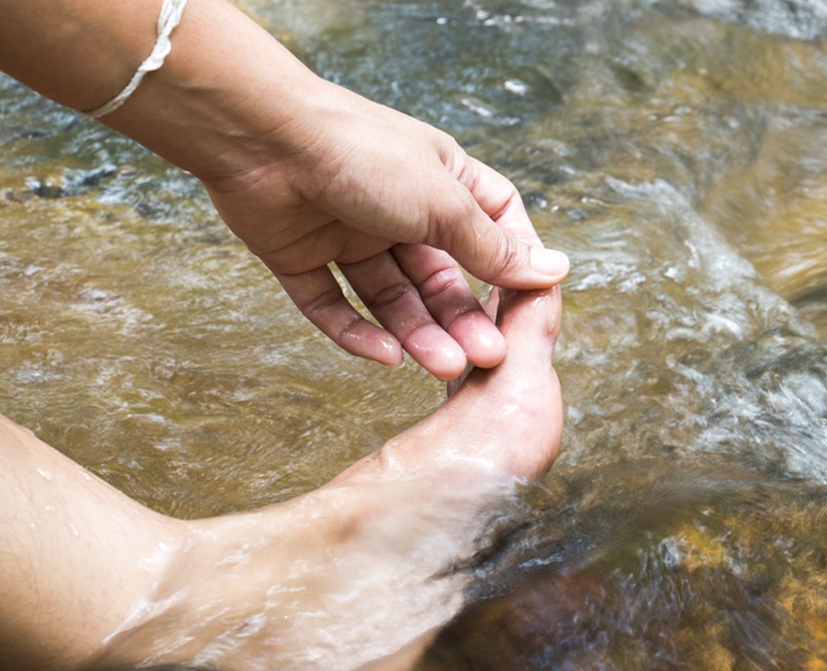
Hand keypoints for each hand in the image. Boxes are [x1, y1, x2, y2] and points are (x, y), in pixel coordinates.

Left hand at [199, 82, 566, 379]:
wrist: (260, 137)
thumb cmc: (361, 151)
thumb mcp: (443, 203)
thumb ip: (494, 247)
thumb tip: (554, 269)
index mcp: (440, 178)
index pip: (493, 224)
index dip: (513, 263)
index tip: (531, 301)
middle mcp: (397, 206)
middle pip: (440, 275)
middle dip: (462, 317)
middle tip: (486, 356)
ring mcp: (349, 232)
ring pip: (391, 297)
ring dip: (418, 333)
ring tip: (442, 365)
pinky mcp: (301, 257)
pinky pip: (334, 305)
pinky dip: (358, 333)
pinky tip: (386, 357)